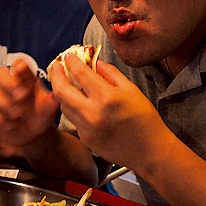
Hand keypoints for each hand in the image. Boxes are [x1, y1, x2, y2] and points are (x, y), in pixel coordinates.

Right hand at [0, 59, 60, 147]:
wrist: (35, 135)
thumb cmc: (42, 116)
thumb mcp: (50, 109)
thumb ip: (51, 102)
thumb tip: (53, 95)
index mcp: (26, 80)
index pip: (18, 64)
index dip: (19, 66)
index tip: (23, 72)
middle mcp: (11, 86)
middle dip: (8, 82)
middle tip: (21, 96)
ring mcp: (0, 99)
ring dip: (4, 102)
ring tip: (17, 114)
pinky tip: (10, 125)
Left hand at [48, 54, 172, 173]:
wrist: (149, 150)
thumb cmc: (145, 119)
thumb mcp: (131, 90)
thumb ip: (111, 73)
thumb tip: (95, 62)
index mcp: (107, 98)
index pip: (81, 74)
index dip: (71, 61)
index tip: (69, 55)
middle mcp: (93, 114)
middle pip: (61, 90)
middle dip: (56, 74)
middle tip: (57, 66)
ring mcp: (86, 128)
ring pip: (64, 105)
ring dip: (62, 91)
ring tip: (65, 81)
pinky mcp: (85, 139)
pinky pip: (73, 118)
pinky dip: (73, 106)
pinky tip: (79, 101)